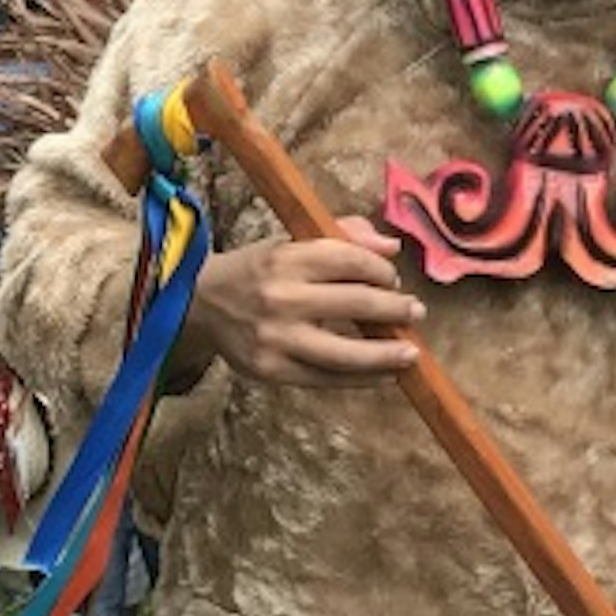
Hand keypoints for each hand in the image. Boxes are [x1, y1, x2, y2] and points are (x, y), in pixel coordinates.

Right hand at [183, 218, 422, 384]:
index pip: (351, 260)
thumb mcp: (289, 242)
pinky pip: (327, 379)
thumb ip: (341, 236)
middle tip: (415, 312)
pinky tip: (383, 374)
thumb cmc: (256, 270)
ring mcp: (276, 338)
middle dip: (395, 309)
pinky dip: (361, 379)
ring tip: (411, 354)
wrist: (199, 303)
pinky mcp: (272, 370)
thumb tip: (391, 246)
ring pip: (346, 353)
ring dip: (387, 354)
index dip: (382, 270)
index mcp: (287, 257)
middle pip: (356, 303)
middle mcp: (282, 297)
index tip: (393, 279)